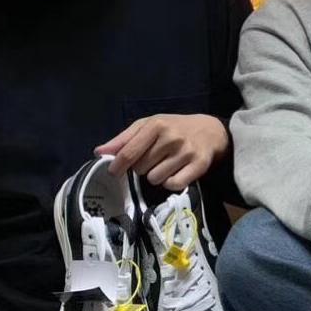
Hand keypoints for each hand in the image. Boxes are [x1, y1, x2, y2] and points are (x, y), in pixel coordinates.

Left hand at [96, 114, 229, 189]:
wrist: (211, 131)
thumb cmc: (174, 128)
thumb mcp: (148, 126)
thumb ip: (124, 139)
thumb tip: (99, 152)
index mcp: (156, 125)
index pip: (129, 152)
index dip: (118, 165)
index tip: (113, 172)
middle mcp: (171, 138)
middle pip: (140, 168)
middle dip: (142, 167)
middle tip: (154, 158)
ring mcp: (185, 152)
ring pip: (155, 179)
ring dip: (156, 176)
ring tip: (166, 164)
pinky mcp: (198, 166)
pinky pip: (172, 185)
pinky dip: (171, 183)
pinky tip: (176, 172)